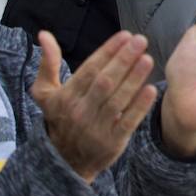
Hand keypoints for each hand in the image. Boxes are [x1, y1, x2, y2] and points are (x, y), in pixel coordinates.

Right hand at [30, 30, 157, 183]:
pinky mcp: (112, 142)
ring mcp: (96, 128)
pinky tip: (151, 89)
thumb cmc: (61, 118)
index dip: (108, 51)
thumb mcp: (47, 94)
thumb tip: (44, 34)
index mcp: (65, 97)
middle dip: (124, 59)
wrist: (64, 161)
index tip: (126, 35)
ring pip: (117, 100)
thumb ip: (48, 63)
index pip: (89, 70)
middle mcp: (79, 112)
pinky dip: (139, 106)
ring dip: (134, 79)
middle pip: (105, 82)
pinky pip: (128, 121)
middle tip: (141, 40)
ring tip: (148, 59)